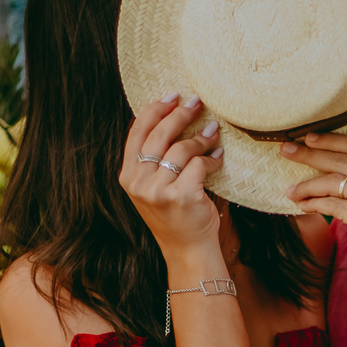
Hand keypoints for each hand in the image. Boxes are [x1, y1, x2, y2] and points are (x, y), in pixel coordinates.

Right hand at [120, 96, 223, 267]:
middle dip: (180, 114)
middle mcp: (139, 183)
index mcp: (128, 176)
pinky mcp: (181, 196)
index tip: (172, 96)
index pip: (138, 132)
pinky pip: (199, 164)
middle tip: (196, 103)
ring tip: (213, 133)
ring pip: (181, 148)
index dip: (155, 109)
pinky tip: (218, 158)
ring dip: (201, 138)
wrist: (187, 250)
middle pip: (159, 134)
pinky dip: (212, 160)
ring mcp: (159, 191)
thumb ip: (153, 159)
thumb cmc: (175, 215)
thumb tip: (169, 115)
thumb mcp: (153, 187)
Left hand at [283, 133, 346, 295]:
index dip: (331, 140)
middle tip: (286, 150)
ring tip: (290, 190)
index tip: (308, 138)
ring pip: (332, 181)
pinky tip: (302, 205)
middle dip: (310, 154)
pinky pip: (330, 204)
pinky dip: (313, 203)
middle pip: (342, 159)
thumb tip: (335, 167)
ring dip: (307, 185)